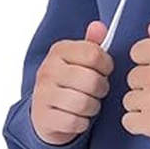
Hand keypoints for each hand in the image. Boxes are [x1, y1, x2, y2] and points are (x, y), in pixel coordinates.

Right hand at [30, 20, 113, 143]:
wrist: (44, 113)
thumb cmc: (69, 83)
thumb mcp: (78, 60)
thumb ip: (91, 44)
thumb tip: (99, 26)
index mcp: (59, 51)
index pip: (94, 54)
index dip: (106, 66)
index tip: (103, 71)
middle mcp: (48, 69)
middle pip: (92, 81)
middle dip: (101, 89)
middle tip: (98, 91)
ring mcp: (43, 94)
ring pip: (84, 103)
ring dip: (93, 107)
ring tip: (89, 104)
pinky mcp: (44, 117)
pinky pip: (75, 122)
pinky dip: (82, 123)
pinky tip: (78, 117)